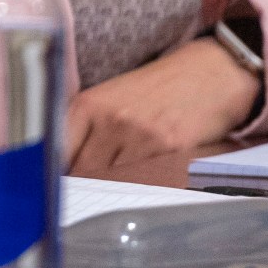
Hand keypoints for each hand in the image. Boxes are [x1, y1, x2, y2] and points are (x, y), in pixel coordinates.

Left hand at [64, 37, 260, 173]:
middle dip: (83, 187)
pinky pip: (146, 183)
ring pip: (113, 183)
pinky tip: (145, 183)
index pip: (57, 153)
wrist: (212, 72)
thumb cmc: (158, 88)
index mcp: (89, 105)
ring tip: (118, 187)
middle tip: (86, 195)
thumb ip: (86, 130)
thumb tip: (61, 169)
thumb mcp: (112, 98)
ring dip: (112, 191)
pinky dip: (142, 188)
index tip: (55, 188)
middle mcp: (111, 120)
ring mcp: (141, 137)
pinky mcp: (172, 151)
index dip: (55, 175)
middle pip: (82, 173)